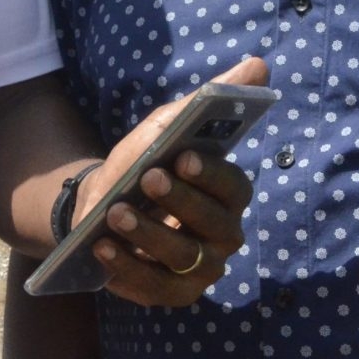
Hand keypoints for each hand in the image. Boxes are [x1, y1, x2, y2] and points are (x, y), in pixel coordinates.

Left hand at [76, 55, 264, 306]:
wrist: (100, 206)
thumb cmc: (143, 165)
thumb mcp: (163, 130)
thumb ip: (207, 101)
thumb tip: (259, 64)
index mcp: (228, 196)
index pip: (234, 187)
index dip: (210, 174)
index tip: (182, 156)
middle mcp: (223, 236)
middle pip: (212, 225)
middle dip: (179, 202)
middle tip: (147, 178)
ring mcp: (199, 271)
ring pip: (183, 258)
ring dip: (148, 234)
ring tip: (115, 214)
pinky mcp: (170, 294)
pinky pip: (153, 286)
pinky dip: (126, 267)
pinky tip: (102, 246)